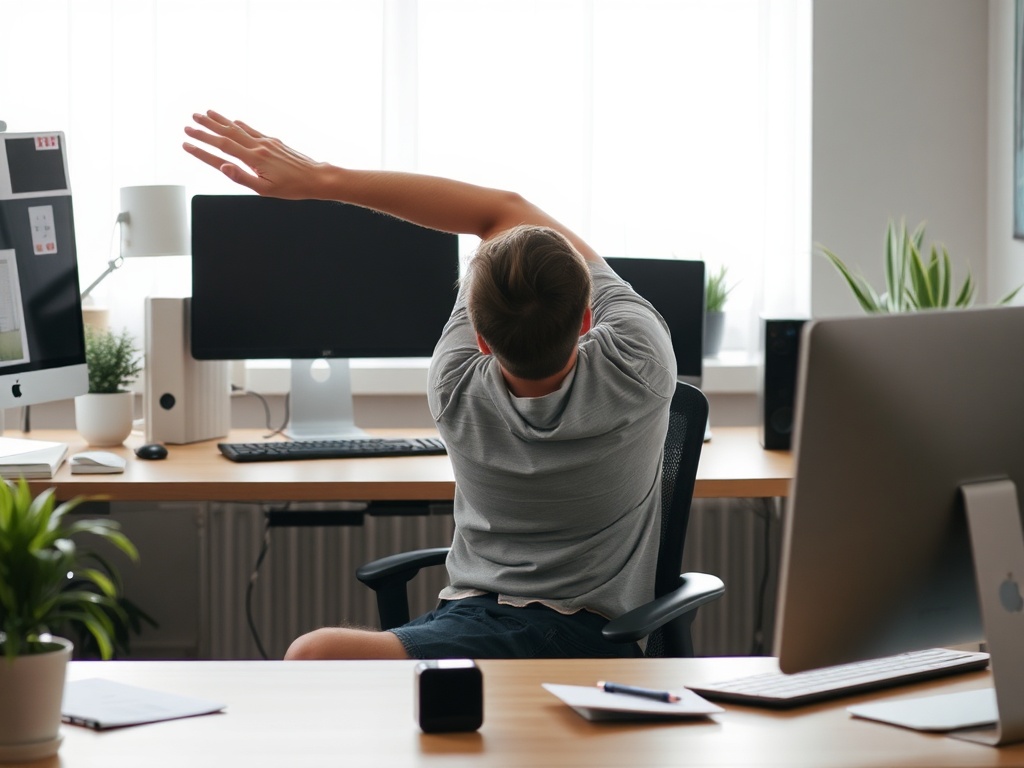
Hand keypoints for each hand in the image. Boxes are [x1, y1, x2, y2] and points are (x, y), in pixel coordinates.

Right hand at [183, 110, 325, 198]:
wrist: (316, 177)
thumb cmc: (292, 188)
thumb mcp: (265, 190)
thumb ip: (242, 177)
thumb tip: (222, 167)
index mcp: (254, 160)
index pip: (221, 150)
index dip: (202, 147)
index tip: (186, 142)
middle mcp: (258, 147)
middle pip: (226, 134)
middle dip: (206, 128)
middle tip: (189, 121)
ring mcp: (266, 142)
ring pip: (238, 128)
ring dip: (220, 121)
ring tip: (205, 113)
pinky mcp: (273, 141)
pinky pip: (252, 129)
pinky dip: (238, 124)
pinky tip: (232, 120)